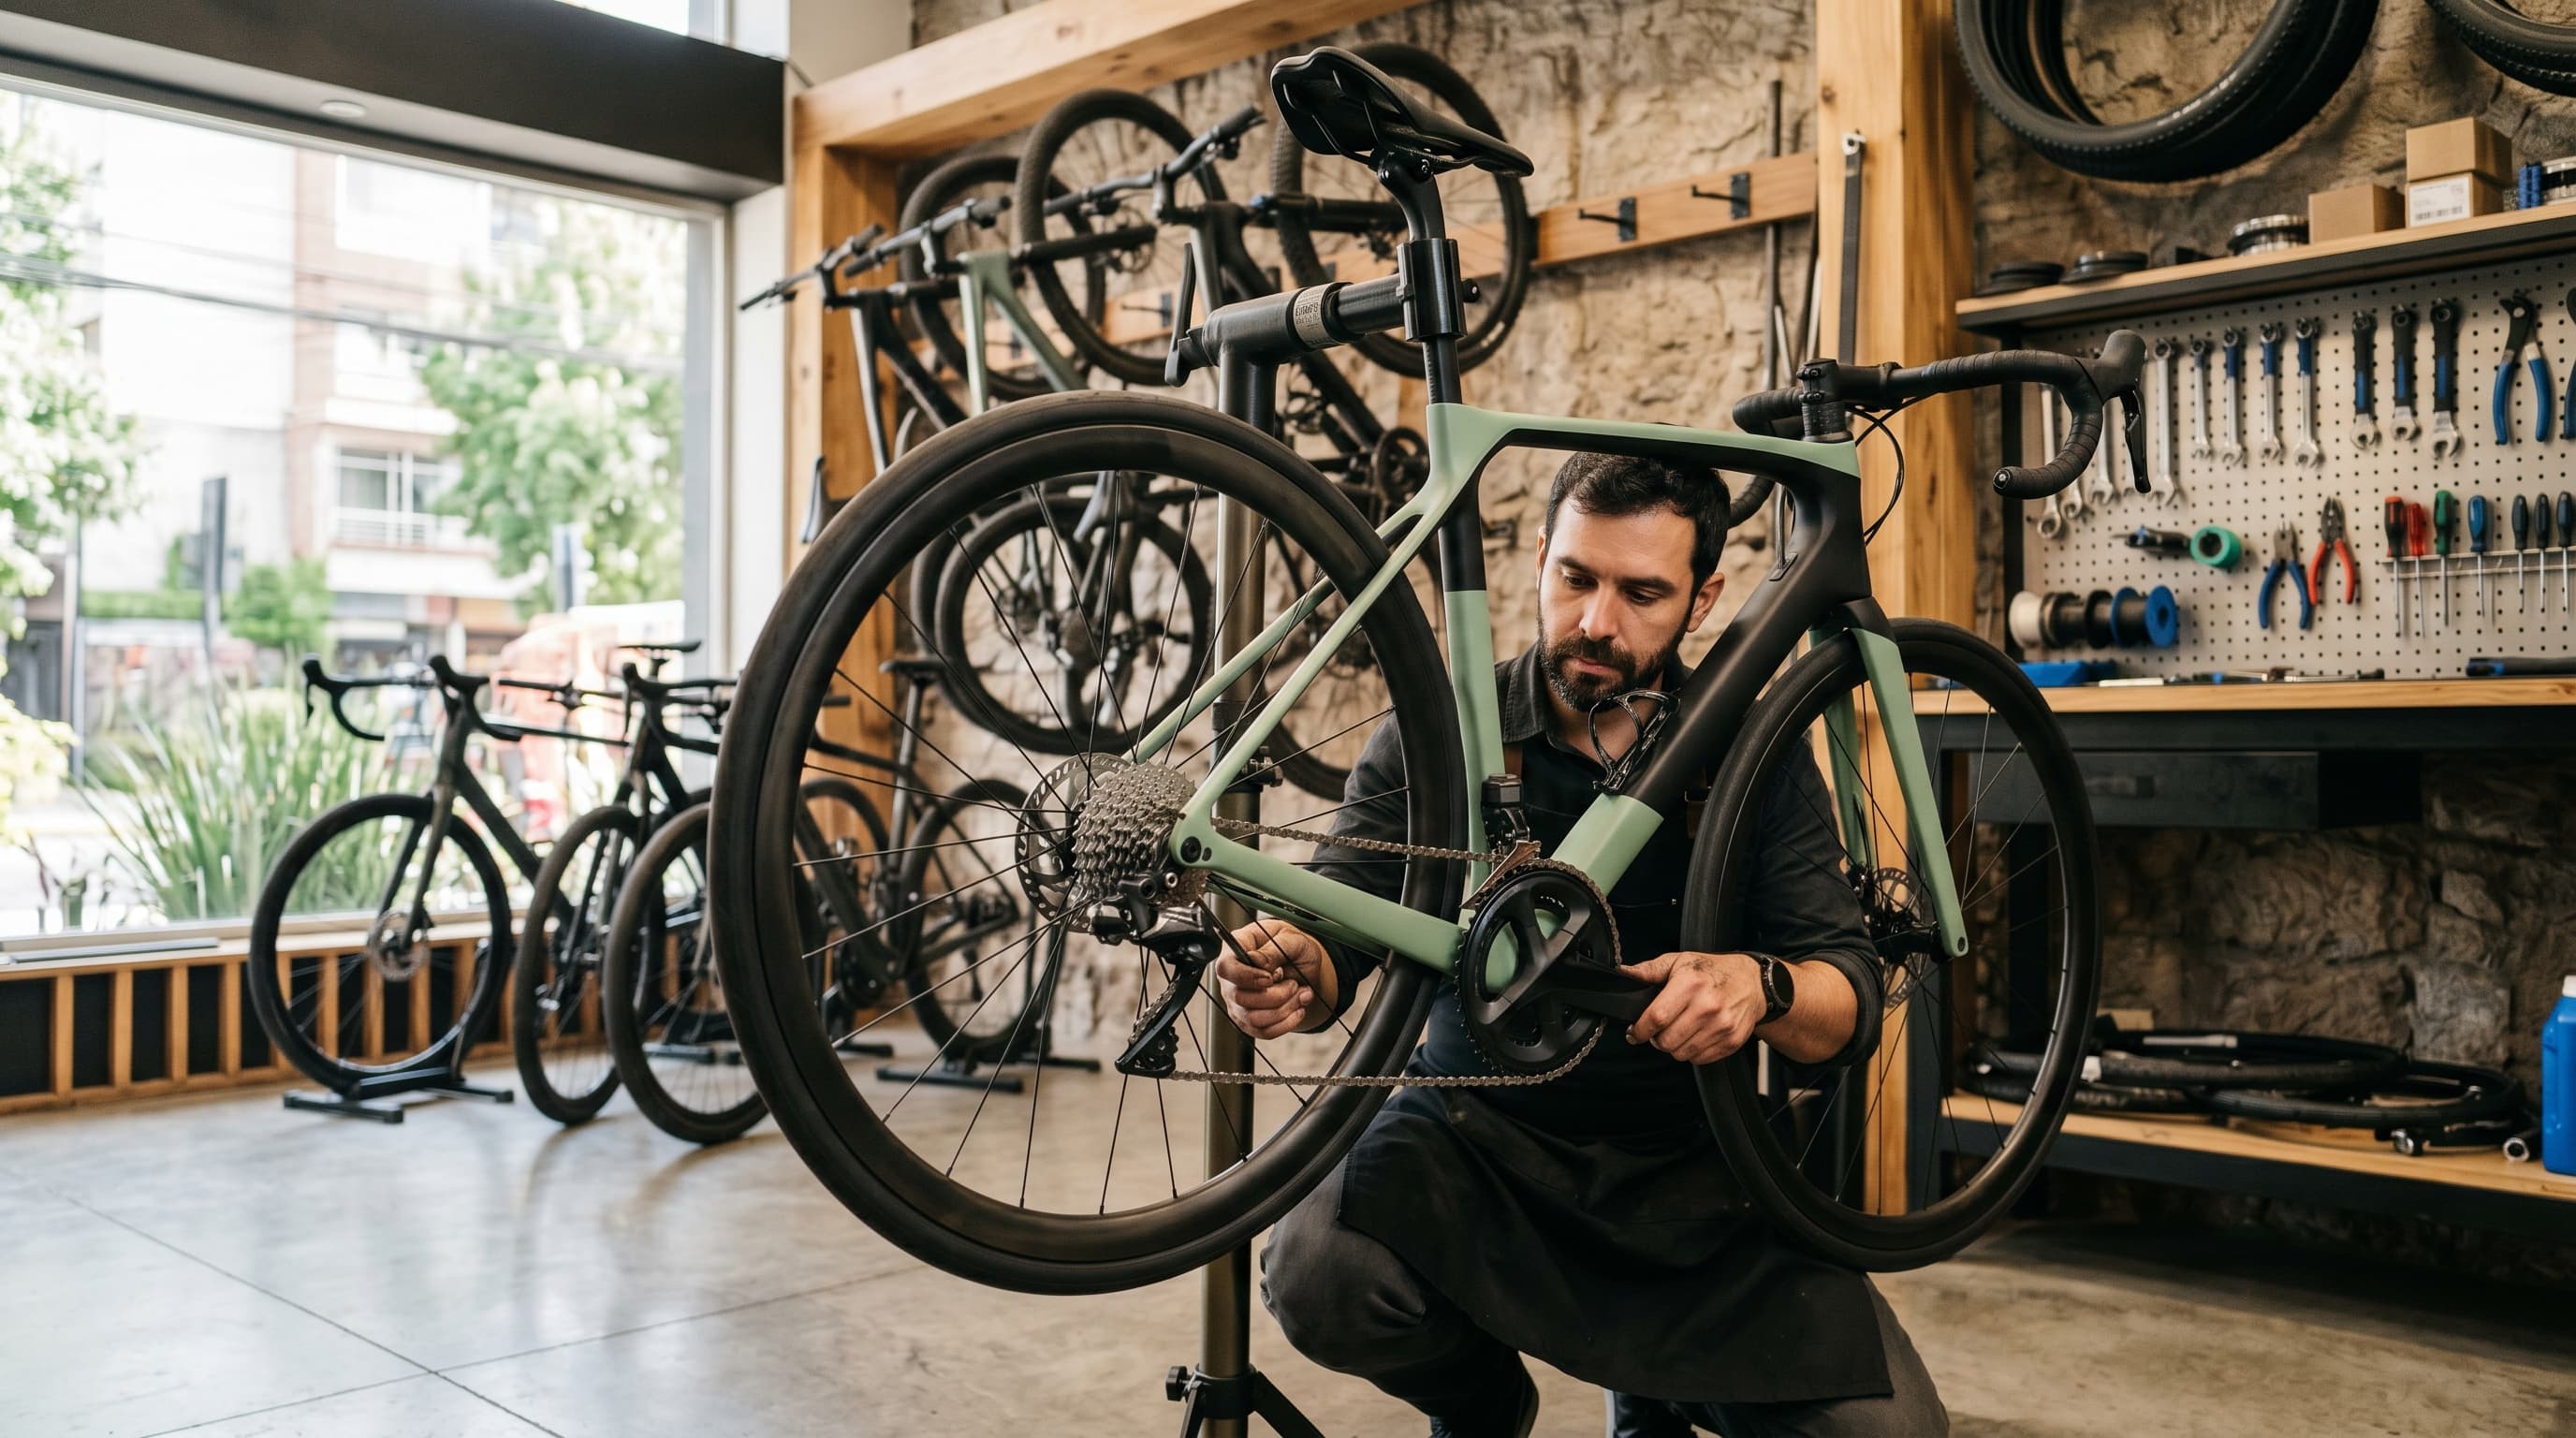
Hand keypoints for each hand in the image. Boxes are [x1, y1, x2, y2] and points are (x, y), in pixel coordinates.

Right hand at [1217, 918, 1334, 1039]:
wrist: (1304, 965)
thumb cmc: (1293, 946)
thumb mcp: (1291, 938)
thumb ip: (1274, 948)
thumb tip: (1258, 962)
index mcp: (1236, 949)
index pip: (1225, 968)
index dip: (1247, 977)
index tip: (1271, 978)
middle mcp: (1231, 977)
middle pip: (1240, 998)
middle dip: (1276, 995)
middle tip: (1295, 984)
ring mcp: (1237, 1001)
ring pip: (1252, 1019)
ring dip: (1284, 1010)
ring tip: (1301, 995)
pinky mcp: (1248, 1020)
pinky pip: (1262, 1031)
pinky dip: (1286, 1024)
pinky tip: (1298, 1010)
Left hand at [1617, 951, 1766, 1065]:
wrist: (1753, 983)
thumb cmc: (1713, 971)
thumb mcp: (1680, 961)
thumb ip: (1650, 970)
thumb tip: (1624, 972)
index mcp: (1691, 984)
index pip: (1657, 1017)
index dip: (1640, 1029)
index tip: (1635, 1032)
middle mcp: (1708, 1006)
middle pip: (1667, 1041)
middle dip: (1656, 1039)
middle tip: (1661, 1029)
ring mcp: (1722, 1026)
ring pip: (1681, 1054)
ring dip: (1675, 1046)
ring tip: (1680, 1029)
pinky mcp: (1731, 1041)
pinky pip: (1699, 1059)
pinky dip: (1692, 1051)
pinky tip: (1696, 1034)